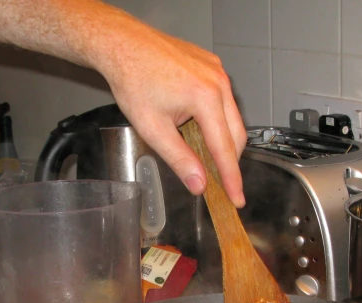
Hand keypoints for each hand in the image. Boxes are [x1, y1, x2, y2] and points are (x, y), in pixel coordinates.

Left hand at [100, 28, 246, 206]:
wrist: (124, 45)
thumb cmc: (133, 80)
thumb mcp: (153, 129)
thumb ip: (179, 159)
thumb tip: (198, 184)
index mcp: (205, 98)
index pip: (225, 149)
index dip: (231, 178)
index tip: (237, 198)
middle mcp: (218, 82)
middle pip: (236, 134)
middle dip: (229, 161)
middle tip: (221, 184)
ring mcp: (217, 72)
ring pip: (232, 117)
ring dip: (222, 139)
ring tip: (205, 156)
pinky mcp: (213, 66)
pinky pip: (223, 100)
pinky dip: (216, 119)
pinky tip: (198, 128)